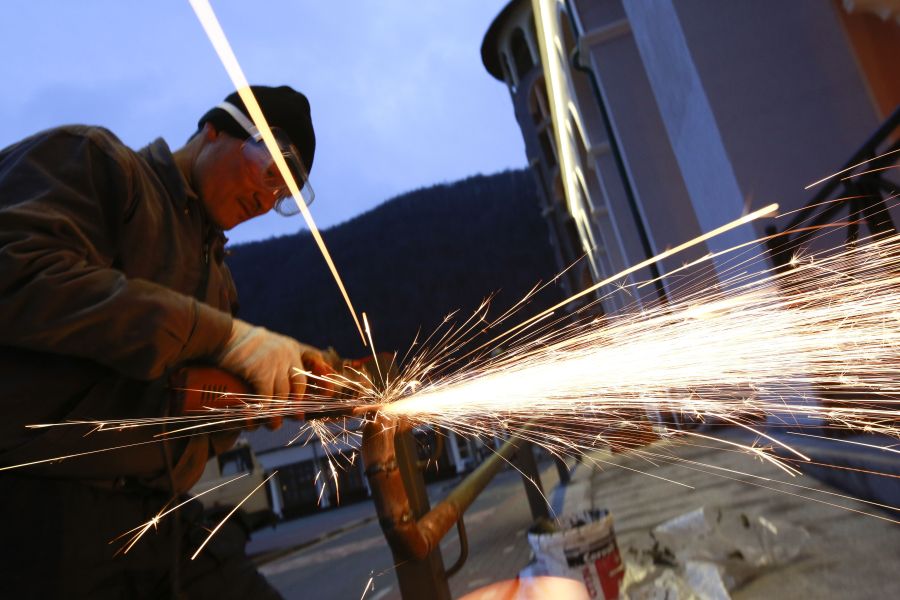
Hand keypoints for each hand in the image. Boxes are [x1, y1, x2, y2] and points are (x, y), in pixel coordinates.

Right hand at [215, 318, 332, 428]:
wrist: (220, 334)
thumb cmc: (239, 344)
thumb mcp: (265, 345)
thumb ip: (275, 359)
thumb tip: (278, 389)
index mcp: (290, 348)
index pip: (314, 365)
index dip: (322, 382)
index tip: (325, 395)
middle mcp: (287, 354)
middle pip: (299, 386)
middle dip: (297, 405)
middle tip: (295, 418)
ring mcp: (275, 362)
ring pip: (283, 397)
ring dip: (276, 416)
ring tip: (271, 424)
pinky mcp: (260, 371)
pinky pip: (266, 398)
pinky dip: (261, 412)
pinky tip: (254, 420)